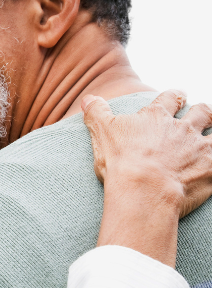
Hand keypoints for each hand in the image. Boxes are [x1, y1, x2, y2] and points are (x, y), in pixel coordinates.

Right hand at [81, 90, 211, 266]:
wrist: (144, 190)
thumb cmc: (121, 161)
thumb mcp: (102, 132)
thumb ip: (97, 112)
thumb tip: (88, 99)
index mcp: (157, 117)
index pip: (170, 98)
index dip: (175, 97)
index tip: (177, 98)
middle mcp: (181, 128)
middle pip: (200, 111)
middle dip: (201, 112)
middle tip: (199, 115)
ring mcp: (198, 147)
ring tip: (211, 134)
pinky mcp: (210, 167)